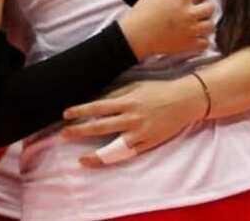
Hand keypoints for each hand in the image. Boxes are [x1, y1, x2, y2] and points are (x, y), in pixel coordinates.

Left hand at [61, 76, 205, 166]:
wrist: (185, 101)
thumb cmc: (158, 91)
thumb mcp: (135, 87)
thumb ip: (116, 96)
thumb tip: (96, 104)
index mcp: (128, 101)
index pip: (98, 107)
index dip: (80, 111)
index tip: (66, 114)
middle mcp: (132, 118)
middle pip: (100, 127)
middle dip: (80, 131)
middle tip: (64, 134)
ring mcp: (140, 133)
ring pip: (113, 147)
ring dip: (95, 154)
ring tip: (82, 158)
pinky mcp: (148, 144)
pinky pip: (128, 154)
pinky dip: (114, 158)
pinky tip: (102, 161)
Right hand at [117, 0, 213, 58]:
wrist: (135, 35)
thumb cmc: (142, 12)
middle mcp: (189, 13)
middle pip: (210, 8)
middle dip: (206, 7)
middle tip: (199, 10)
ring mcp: (190, 30)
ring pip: (211, 26)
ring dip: (206, 24)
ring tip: (199, 24)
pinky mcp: (188, 44)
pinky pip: (205, 43)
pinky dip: (202, 41)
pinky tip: (196, 38)